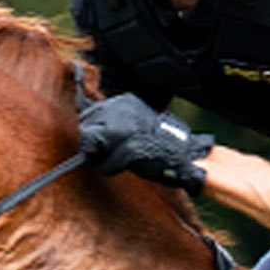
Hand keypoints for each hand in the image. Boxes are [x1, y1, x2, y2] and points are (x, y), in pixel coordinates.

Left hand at [76, 92, 212, 190]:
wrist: (186, 155)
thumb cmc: (157, 145)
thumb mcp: (131, 127)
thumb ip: (109, 128)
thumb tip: (84, 139)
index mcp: (124, 102)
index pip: (87, 114)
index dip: (88, 133)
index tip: (94, 145)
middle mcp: (124, 109)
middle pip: (87, 128)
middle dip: (92, 146)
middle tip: (106, 156)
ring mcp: (128, 126)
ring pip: (95, 145)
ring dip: (102, 159)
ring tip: (118, 161)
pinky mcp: (132, 146)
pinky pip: (108, 163)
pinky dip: (112, 168)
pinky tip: (126, 166)